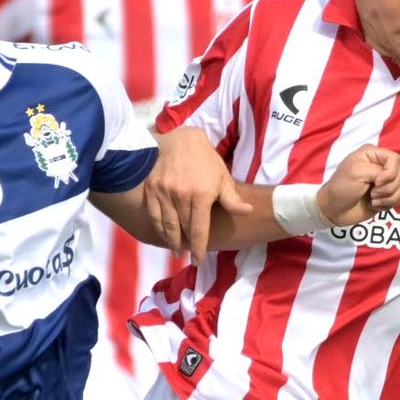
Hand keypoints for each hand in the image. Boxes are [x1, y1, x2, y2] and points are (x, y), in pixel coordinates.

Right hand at [145, 126, 251, 259]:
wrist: (179, 140)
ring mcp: (164, 193)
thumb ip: (232, 198)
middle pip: (182, 230)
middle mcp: (181, 195)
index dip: (199, 247)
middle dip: (185, 246)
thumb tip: (247, 212)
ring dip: (171, 241)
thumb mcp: (222, 176)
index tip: (199, 260)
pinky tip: (164, 236)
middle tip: (187, 256)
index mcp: (201, 194)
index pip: (198, 229)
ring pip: (167, 225)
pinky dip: (159, 229)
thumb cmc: (205, 160)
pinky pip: (154, 216)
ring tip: (176, 250)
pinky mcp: (152, 189)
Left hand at [317, 145, 399, 228]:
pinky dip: (387, 204)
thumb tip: (391, 179)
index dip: (390, 172)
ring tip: (372, 200)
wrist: (334, 210)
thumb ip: (378, 171)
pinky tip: (373, 205)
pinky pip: (399, 198)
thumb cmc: (341, 188)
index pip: (395, 159)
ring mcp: (385, 181)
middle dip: (388, 187)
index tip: (377, 182)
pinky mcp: (387, 195)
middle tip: (372, 193)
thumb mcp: (356, 172)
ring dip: (388, 197)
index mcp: (372, 154)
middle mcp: (380, 165)